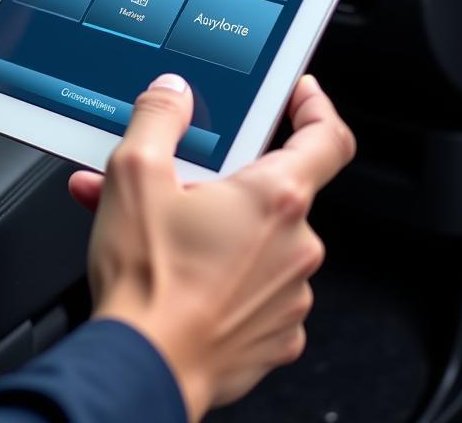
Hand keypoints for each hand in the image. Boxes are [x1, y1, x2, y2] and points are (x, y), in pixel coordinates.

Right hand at [71, 74, 354, 420]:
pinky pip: (256, 287)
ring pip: (257, 240)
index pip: (327, 137)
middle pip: (271, 190)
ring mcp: (290, 295)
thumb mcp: (134, 173)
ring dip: (212, 227)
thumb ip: (159, 117)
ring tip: (155, 231)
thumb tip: (172, 92)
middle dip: (220, 180)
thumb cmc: (147, 282)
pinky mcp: (274, 334)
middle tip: (173, 182)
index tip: (300, 95)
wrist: (143, 368)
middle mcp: (296, 246)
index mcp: (274, 198)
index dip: (316, 107)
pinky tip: (176, 272)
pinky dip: (222, 273)